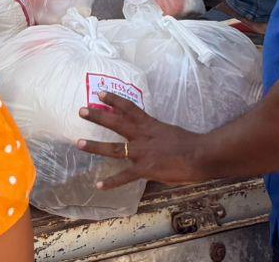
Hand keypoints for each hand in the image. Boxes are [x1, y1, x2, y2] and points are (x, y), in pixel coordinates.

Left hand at [76, 93, 207, 188]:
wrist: (199, 155)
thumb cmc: (189, 143)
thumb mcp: (169, 132)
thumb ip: (156, 137)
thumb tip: (151, 144)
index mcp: (150, 125)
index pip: (129, 108)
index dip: (114, 99)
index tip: (100, 93)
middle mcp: (142, 135)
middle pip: (116, 123)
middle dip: (98, 116)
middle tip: (81, 110)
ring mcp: (141, 152)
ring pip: (113, 148)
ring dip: (95, 146)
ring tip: (79, 143)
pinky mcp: (144, 169)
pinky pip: (124, 176)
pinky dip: (111, 182)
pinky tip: (98, 185)